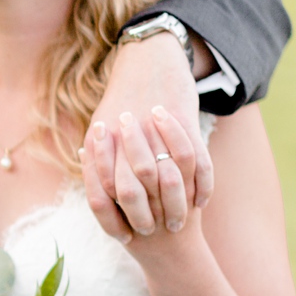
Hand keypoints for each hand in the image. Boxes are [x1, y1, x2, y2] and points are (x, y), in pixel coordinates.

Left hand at [84, 37, 212, 234]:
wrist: (149, 58)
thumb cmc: (124, 96)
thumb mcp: (101, 123)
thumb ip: (96, 155)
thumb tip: (93, 186)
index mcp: (104, 139)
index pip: (104, 191)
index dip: (114, 218)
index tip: (125, 236)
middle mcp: (127, 136)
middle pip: (133, 189)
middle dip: (144, 216)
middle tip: (156, 233)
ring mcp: (157, 130)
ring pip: (167, 179)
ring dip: (176, 206)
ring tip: (180, 223)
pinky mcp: (186, 122)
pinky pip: (198, 162)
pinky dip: (202, 186)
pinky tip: (202, 202)